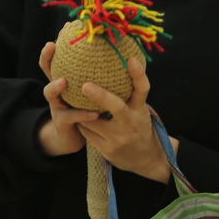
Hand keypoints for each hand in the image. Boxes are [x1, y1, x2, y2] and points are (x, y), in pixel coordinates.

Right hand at [37, 37, 98, 156]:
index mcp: (65, 77)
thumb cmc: (85, 107)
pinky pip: (71, 117)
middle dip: (47, 57)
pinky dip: (82, 114)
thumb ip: (96, 71)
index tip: (64, 28)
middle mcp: (57, 89)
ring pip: (50, 93)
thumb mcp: (89, 87)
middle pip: (47, 70)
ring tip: (63, 81)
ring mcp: (57, 105)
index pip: (57, 57)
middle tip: (52, 46)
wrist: (76, 136)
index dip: (59, 41)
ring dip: (55, 86)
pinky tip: (94, 113)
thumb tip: (116, 48)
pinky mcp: (62, 122)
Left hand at [76, 58, 179, 182]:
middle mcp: (130, 123)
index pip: (142, 89)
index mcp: (140, 110)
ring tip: (72, 99)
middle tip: (85, 85)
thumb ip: (131, 92)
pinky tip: (76, 116)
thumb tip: (120, 62)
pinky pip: (88, 133)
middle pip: (116, 106)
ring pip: (93, 120)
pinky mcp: (107, 150)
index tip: (130, 59)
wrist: (146, 160)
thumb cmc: (140, 126)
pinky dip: (81, 122)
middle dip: (100, 95)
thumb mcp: (140, 109)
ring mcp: (118, 138)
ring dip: (81, 110)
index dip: (138, 74)